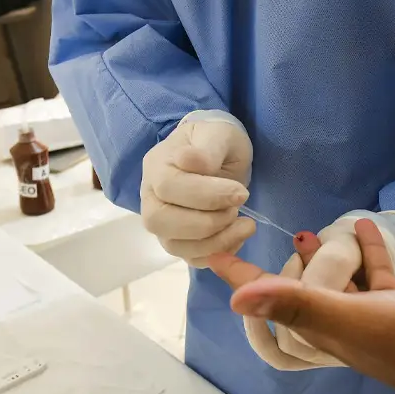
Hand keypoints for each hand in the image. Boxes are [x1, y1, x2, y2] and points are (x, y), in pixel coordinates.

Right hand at [141, 113, 254, 267]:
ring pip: (174, 246)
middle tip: (236, 210)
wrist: (216, 152)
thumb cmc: (215, 140)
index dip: (206, 195)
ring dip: (215, 242)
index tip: (241, 193)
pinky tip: (237, 236)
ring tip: (244, 225)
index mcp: (156, 166)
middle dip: (206, 223)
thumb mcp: (217, 134)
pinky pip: (192, 258)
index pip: (169, 187)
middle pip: (160, 221)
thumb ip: (206, 149)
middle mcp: (150, 197)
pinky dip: (218, 253)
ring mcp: (162, 222)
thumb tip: (188, 160)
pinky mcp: (179, 240)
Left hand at [209, 220, 394, 393]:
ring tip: (321, 231)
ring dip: (324, 255)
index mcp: (314, 331)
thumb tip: (235, 299)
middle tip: (302, 242)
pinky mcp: (392, 308)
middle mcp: (332, 326)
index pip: (264, 302)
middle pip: (295, 292)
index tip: (215, 251)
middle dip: (294, 266)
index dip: (239, 277)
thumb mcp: (350, 320)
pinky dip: (364, 252)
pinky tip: (364, 225)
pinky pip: (369, 276)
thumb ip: (297, 305)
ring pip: (331, 282)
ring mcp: (362, 318)